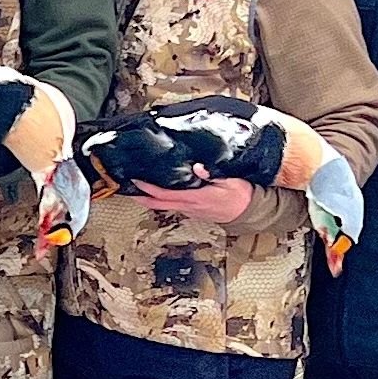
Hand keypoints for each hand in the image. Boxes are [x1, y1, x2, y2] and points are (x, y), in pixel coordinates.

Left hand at [133, 172, 254, 223]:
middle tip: (127, 187)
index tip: (136, 181)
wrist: (250, 212)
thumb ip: (213, 174)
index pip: (165, 195)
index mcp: (196, 198)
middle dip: (140, 196)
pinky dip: (161, 199)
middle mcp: (189, 207)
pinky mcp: (192, 211)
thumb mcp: (230, 180)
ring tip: (138, 187)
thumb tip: (198, 166)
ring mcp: (190, 211)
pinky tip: (158, 191)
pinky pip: (172, 206)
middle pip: (157, 204)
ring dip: (149, 198)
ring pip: (163, 206)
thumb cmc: (240, 195)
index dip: (148, 189)